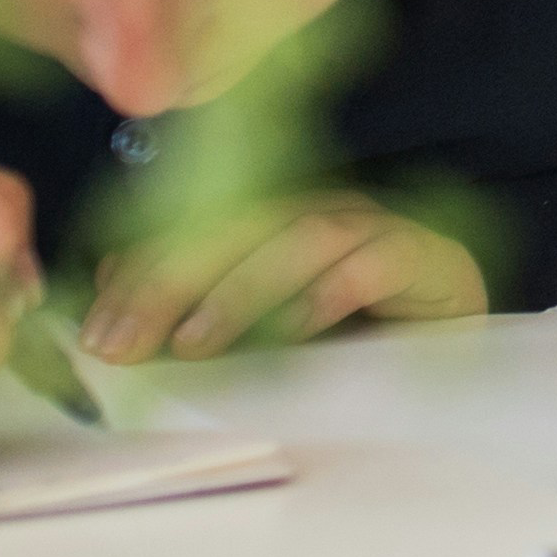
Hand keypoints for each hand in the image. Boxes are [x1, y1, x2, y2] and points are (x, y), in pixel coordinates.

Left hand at [84, 195, 482, 360]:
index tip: (94, 334)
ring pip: (295, 240)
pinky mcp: (424, 257)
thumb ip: (197, 306)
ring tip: (191, 346)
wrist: (462, 333)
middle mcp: (318, 211)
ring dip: (237, 291)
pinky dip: (325, 295)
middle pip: (233, 225)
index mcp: (273, 219)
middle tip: (124, 343)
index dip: (140, 276)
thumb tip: (111, 288)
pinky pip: (369, 266)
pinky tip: (290, 333)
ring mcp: (373, 228)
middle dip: (169, 282)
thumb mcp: (262, 326)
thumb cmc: (356, 334)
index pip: (192, 230)